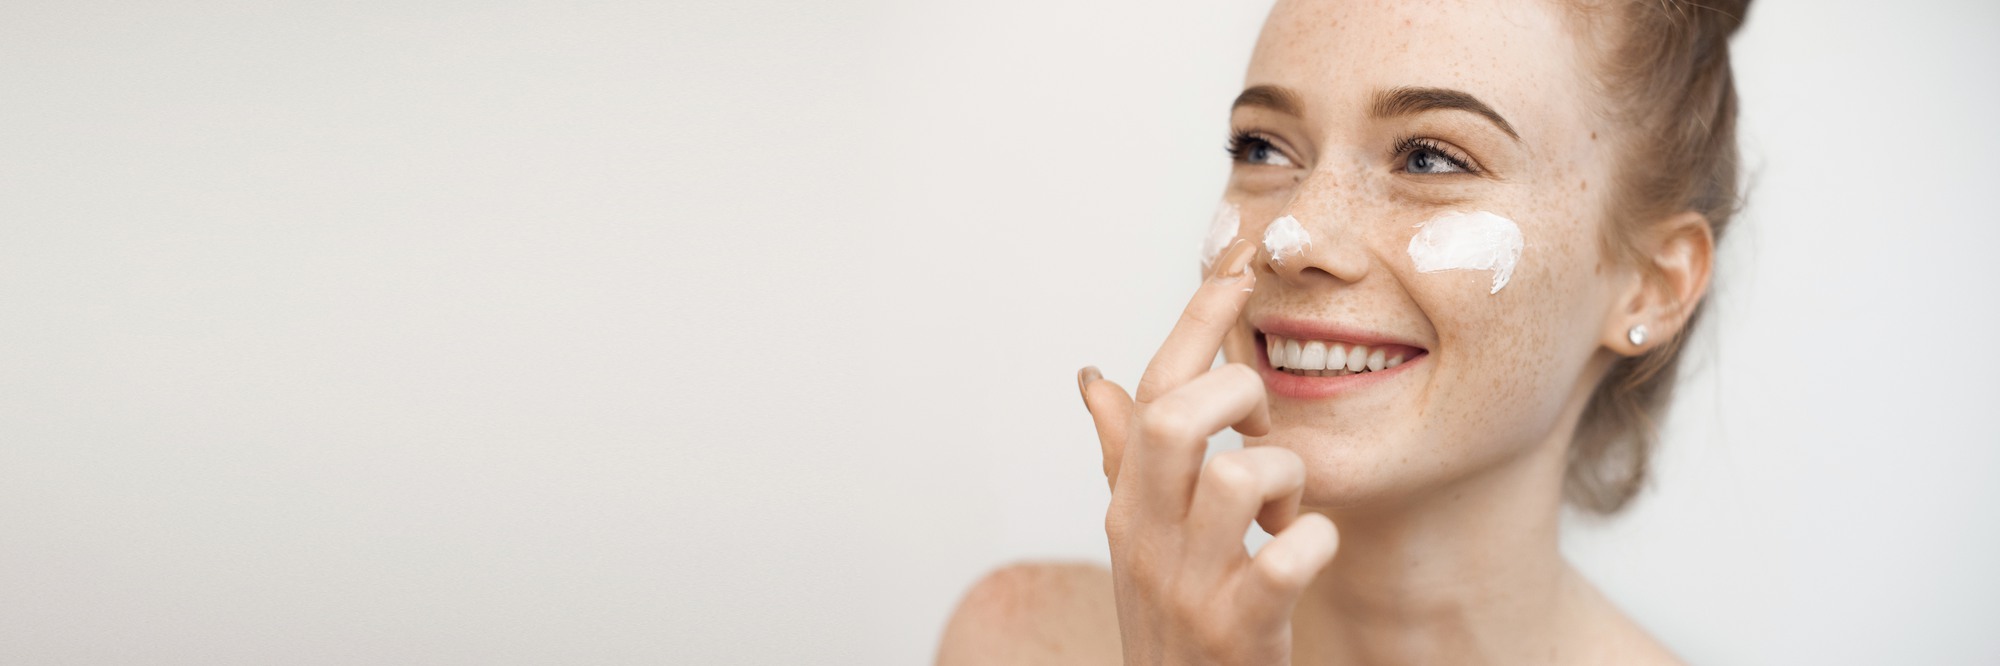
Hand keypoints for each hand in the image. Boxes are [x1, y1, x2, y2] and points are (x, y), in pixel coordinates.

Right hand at [1077, 238, 1339, 665]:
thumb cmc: (1174, 628)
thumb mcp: (1136, 541)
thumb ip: (1123, 459)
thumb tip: (1094, 377)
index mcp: (1125, 507)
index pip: (1148, 392)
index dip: (1195, 321)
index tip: (1238, 271)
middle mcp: (1145, 540)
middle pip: (1175, 419)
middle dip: (1238, 397)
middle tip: (1264, 430)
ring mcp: (1189, 587)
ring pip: (1238, 476)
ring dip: (1286, 477)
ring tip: (1287, 510)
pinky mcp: (1239, 632)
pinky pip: (1287, 560)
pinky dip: (1315, 542)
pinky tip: (1309, 549)